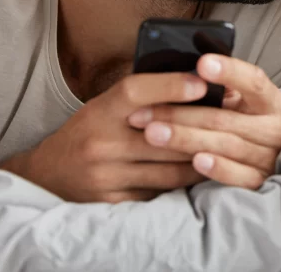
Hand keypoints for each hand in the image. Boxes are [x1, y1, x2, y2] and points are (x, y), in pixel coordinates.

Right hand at [0, 73, 209, 202]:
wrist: (48, 174)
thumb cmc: (90, 130)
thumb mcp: (107, 105)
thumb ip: (144, 96)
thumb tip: (198, 81)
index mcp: (100, 110)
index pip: (138, 91)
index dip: (171, 85)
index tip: (203, 82)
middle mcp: (100, 142)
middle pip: (164, 136)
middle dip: (201, 129)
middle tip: (232, 121)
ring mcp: (106, 175)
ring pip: (169, 169)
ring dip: (200, 160)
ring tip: (225, 149)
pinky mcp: (112, 201)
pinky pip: (160, 192)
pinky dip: (182, 182)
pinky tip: (201, 173)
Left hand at [127, 55, 280, 189]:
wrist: (252, 166)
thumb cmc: (233, 127)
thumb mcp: (231, 105)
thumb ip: (217, 90)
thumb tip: (185, 69)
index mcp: (270, 102)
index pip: (254, 81)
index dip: (231, 71)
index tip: (202, 63)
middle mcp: (274, 128)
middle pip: (228, 119)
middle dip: (182, 114)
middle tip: (142, 112)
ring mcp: (269, 157)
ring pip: (227, 145)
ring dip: (187, 139)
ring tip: (153, 134)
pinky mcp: (260, 182)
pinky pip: (239, 176)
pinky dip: (218, 168)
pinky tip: (196, 160)